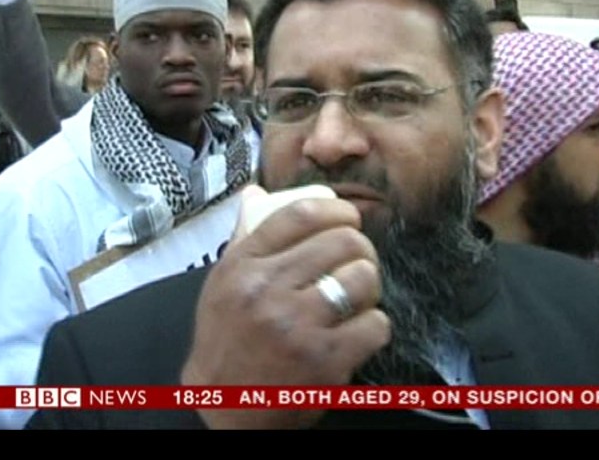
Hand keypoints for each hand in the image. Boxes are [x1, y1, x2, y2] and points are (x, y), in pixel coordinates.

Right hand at [182, 185, 389, 428]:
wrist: (224, 406)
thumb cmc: (226, 342)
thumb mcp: (222, 284)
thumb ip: (244, 238)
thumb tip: (256, 193)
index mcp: (244, 267)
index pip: (300, 214)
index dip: (336, 209)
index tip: (347, 218)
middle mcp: (268, 291)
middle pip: (342, 242)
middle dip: (360, 249)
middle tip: (357, 261)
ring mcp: (298, 326)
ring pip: (363, 278)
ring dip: (368, 286)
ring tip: (357, 296)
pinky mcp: (325, 360)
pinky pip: (376, 324)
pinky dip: (375, 326)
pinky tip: (358, 332)